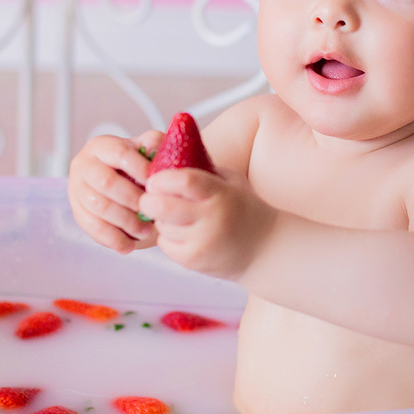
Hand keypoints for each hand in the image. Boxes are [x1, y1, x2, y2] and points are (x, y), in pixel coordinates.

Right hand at [68, 129, 163, 253]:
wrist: (123, 185)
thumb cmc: (138, 167)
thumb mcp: (147, 152)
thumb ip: (154, 144)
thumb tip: (155, 148)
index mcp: (101, 146)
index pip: (120, 154)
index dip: (140, 169)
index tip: (158, 185)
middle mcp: (83, 165)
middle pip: (106, 182)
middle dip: (132, 199)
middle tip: (152, 211)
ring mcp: (77, 190)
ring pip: (99, 207)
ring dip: (125, 222)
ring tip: (146, 231)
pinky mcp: (78, 212)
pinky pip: (92, 227)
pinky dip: (113, 239)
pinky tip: (129, 246)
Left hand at [138, 168, 276, 280]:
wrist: (266, 248)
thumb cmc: (244, 208)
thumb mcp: (232, 182)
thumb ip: (204, 169)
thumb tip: (170, 153)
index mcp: (221, 194)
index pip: (184, 180)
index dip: (162, 178)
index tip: (154, 179)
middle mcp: (211, 218)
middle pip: (162, 206)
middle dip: (148, 200)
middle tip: (149, 197)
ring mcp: (202, 242)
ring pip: (162, 226)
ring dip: (160, 219)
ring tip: (173, 216)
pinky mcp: (194, 260)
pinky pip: (165, 245)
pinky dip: (167, 237)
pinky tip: (181, 233)